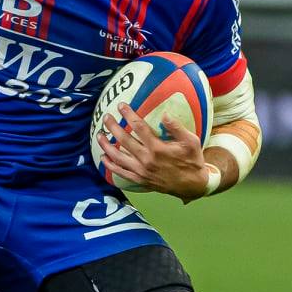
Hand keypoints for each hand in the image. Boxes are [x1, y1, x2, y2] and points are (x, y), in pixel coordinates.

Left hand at [96, 104, 216, 202]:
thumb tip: (164, 114)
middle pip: (124, 140)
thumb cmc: (192, 161)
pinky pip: (121, 172)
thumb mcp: (191, 142)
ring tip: (99, 135)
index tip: (121, 105)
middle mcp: (147, 160)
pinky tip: (103, 158)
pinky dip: (110, 165)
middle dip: (113, 127)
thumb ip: (177, 127)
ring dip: (106, 146)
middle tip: (106, 117)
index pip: (139, 128)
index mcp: (158, 148)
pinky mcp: (140, 180)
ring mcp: (141, 171)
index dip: (129, 115)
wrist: (192, 186)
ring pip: (118, 157)